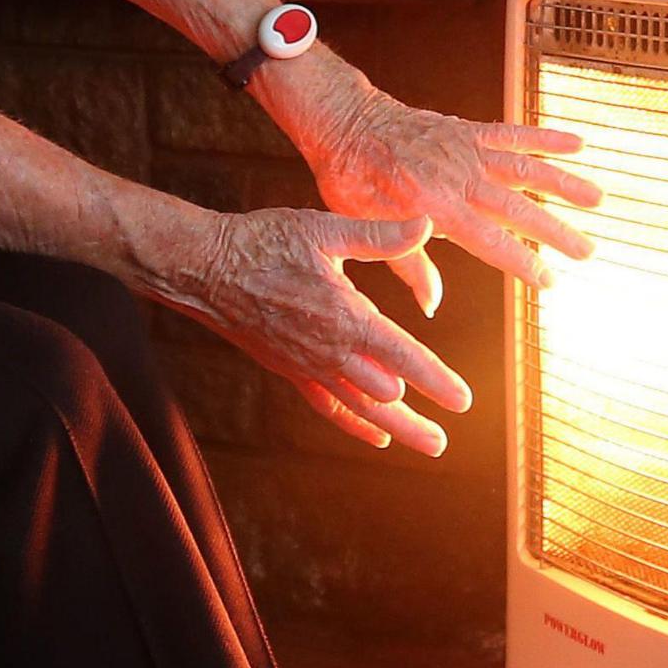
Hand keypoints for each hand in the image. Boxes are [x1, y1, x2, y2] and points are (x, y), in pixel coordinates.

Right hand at [150, 207, 471, 455]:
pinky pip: (326, 405)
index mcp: (343, 315)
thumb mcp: (323, 228)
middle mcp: (328, 349)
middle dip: (418, 419)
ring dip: (395, 429)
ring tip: (427, 445)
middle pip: (385, 396)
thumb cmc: (263, 241)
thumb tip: (425, 222)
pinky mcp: (288, 369)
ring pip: (359, 408)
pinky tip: (376, 436)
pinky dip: (353, 423)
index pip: (402, 355)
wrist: (205, 268)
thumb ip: (378, 235)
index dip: (436, 380)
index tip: (463, 401)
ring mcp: (307, 364)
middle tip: (445, 443)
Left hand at [300, 88, 602, 311]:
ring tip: (597, 199)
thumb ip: (407, 264)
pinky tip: (577, 144)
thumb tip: (432, 306)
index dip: (522, 263)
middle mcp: (458, 177)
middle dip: (555, 231)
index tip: (550, 281)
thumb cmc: (351, 177)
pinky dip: (544, 138)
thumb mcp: (366, 226)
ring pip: (524, 168)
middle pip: (517, 208)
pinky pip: (512, 134)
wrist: (343, 121)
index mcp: (435, 206)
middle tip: (588, 252)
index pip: (489, 241)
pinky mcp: (467, 131)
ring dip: (562, 183)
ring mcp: (466, 150)